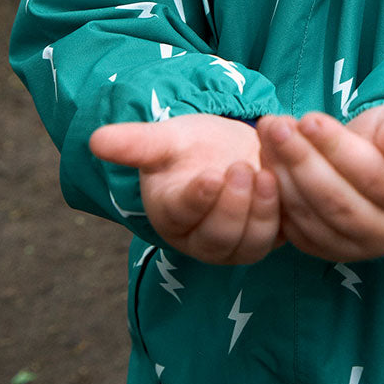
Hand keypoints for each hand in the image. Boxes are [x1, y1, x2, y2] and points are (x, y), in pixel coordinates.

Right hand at [89, 114, 281, 264]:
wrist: (227, 150)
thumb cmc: (190, 147)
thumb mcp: (164, 139)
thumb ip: (134, 143)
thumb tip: (94, 139)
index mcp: (171, 214)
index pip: (182, 214)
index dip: (196, 199)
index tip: (209, 176)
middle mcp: (201, 239)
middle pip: (218, 238)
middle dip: (233, 205)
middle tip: (243, 168)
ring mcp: (235, 244)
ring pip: (249, 243)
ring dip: (261, 212)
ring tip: (268, 175)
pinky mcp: (266, 239)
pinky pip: (278, 236)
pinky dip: (285, 213)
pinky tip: (289, 181)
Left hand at [257, 102, 383, 261]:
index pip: (370, 175)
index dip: (336, 147)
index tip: (309, 119)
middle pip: (336, 201)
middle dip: (301, 161)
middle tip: (276, 127)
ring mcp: (353, 247)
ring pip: (310, 215)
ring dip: (282, 173)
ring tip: (267, 134)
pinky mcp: (324, 250)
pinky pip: (294, 227)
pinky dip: (276, 192)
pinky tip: (266, 157)